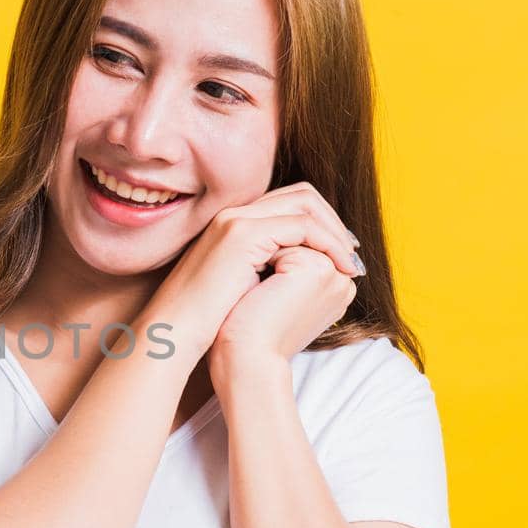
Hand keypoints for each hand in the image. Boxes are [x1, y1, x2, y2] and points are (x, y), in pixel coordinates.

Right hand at [141, 182, 362, 358]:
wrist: (176, 332)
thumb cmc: (207, 321)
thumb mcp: (243, 287)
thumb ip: (268, 270)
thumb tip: (302, 275)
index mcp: (232, 224)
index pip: (289, 203)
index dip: (321, 223)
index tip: (341, 251)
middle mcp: (234, 213)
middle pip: (302, 195)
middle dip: (333, 222)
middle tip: (351, 253)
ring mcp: (237, 219)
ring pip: (306, 204)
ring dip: (335, 231)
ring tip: (350, 262)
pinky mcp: (242, 233)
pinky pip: (302, 226)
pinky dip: (328, 244)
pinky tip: (339, 267)